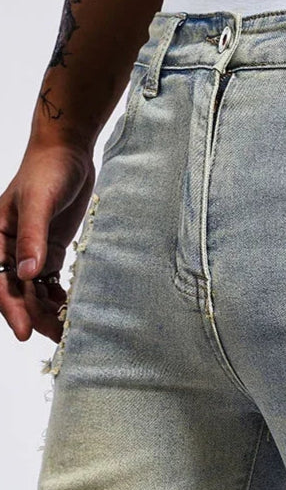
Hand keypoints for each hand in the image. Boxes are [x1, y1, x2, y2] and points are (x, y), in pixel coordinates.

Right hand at [0, 138, 94, 342]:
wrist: (68, 152)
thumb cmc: (47, 170)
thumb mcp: (38, 202)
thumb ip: (32, 237)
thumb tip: (25, 274)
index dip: (10, 309)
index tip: (23, 333)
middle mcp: (9, 249)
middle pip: (18, 291)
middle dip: (34, 316)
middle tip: (58, 337)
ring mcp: (31, 250)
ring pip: (35, 289)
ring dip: (48, 309)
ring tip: (68, 330)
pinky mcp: (51, 248)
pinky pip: (51, 278)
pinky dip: (59, 293)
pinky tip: (72, 308)